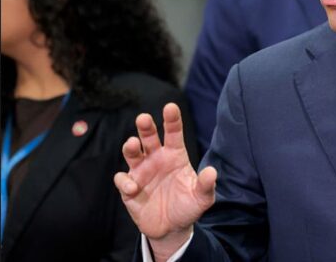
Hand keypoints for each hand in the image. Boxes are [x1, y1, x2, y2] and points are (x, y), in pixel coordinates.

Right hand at [114, 103, 216, 260]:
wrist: (172, 229)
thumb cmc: (188, 207)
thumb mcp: (202, 198)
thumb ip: (206, 185)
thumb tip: (212, 172)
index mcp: (175, 156)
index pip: (173, 133)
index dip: (172, 120)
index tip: (170, 107)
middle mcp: (156, 159)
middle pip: (149, 137)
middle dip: (145, 127)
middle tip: (144, 118)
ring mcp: (141, 172)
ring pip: (132, 153)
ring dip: (131, 147)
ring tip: (133, 144)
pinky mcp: (129, 188)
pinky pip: (123, 180)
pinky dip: (125, 182)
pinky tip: (134, 188)